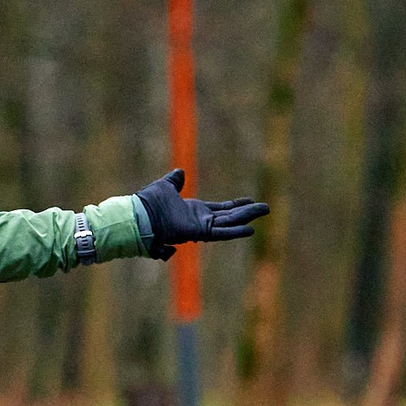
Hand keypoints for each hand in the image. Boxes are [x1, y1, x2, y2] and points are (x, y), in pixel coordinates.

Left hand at [135, 168, 267, 258]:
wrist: (140, 214)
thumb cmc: (149, 202)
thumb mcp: (166, 186)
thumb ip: (174, 181)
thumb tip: (179, 172)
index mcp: (194, 210)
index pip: (220, 209)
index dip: (235, 205)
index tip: (249, 201)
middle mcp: (200, 220)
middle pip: (230, 216)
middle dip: (247, 212)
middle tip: (266, 208)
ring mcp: (200, 227)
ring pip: (229, 223)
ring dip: (247, 217)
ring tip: (264, 211)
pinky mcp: (199, 232)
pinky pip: (220, 232)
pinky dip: (235, 231)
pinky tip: (250, 229)